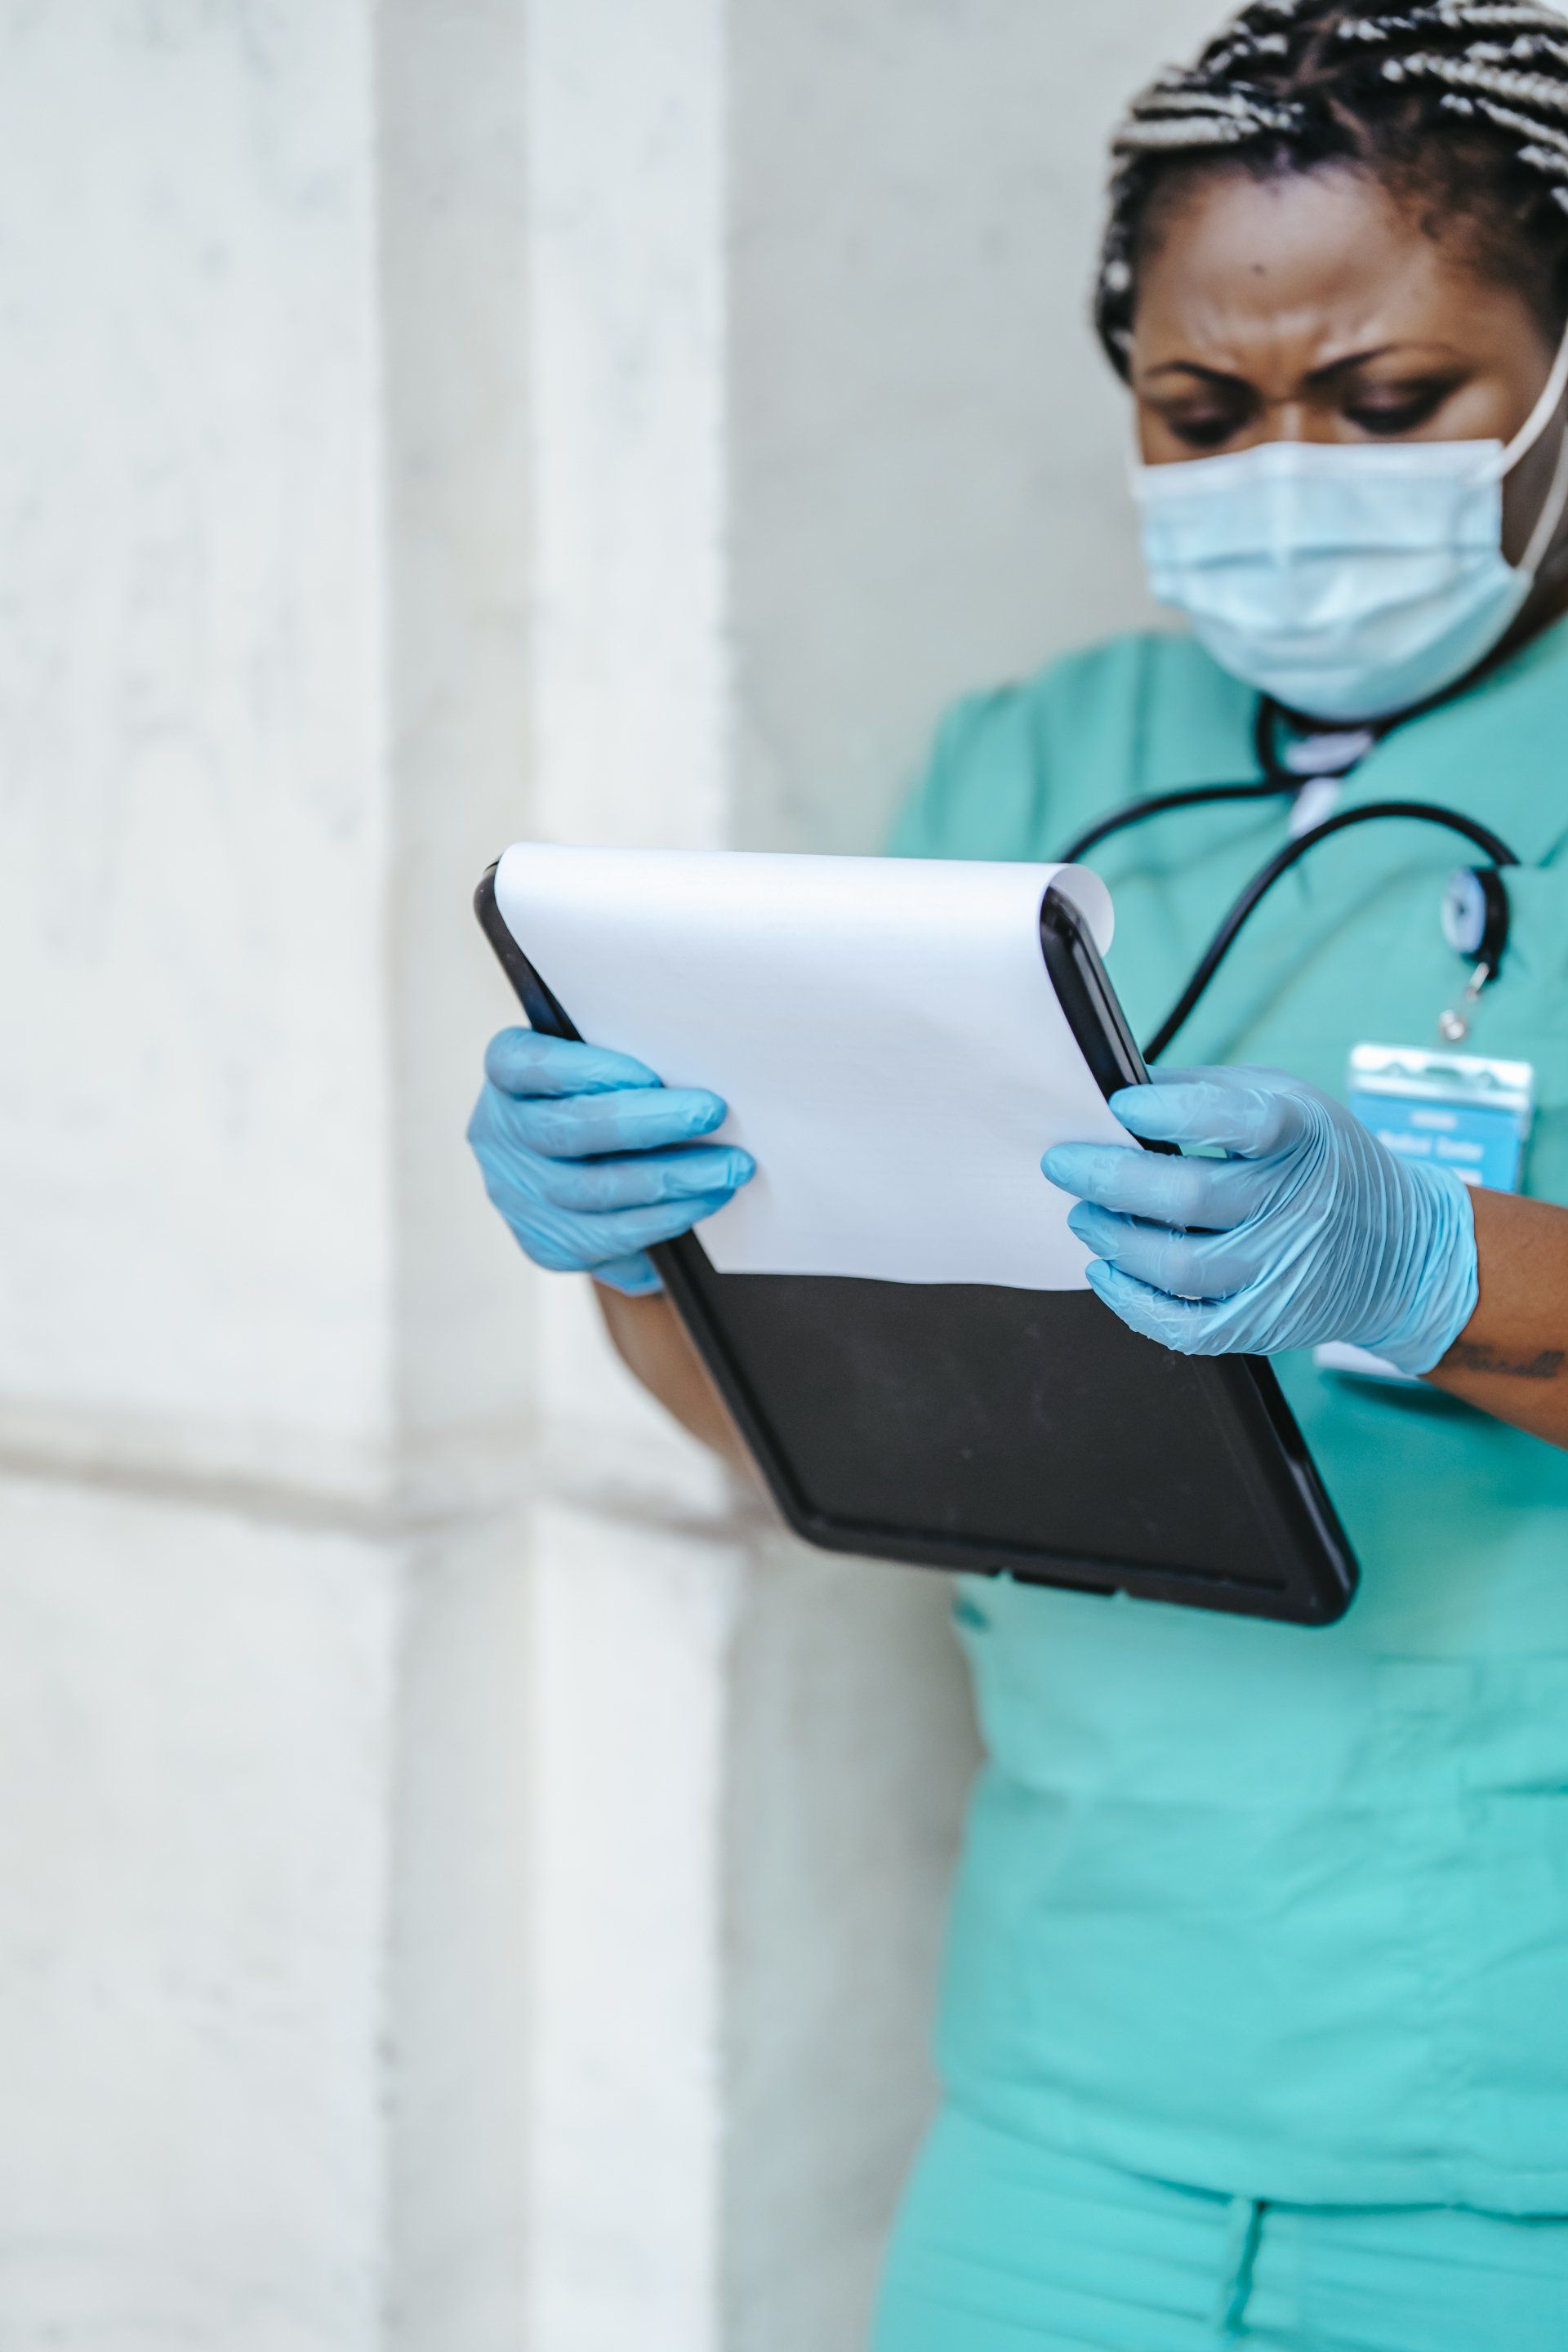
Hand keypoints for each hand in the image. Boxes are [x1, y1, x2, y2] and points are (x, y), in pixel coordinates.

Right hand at [467, 1028, 754, 1296]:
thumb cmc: (605, 1094)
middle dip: (648, 1123)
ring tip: (729, 1167)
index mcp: (506, 1074)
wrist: (586, 1164)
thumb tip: (694, 1067)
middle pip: (568, 1130)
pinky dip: (661, 1220)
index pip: (524, 1064)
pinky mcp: (543, 1245)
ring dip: (671, 1179)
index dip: (584, 1069)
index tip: (648, 1073)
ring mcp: (515, 1195)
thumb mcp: (603, 1063)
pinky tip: (703, 1201)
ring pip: (592, 1190)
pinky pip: (605, 1239)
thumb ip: (628, 1066)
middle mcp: (497, 1135)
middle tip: (711, 1113)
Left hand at [1042, 1065, 1477, 1372]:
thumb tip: (1118, 1088)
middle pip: (1191, 1197)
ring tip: (1083, 1215)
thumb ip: (1206, 1091)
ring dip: (1113, 1239)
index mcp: (1303, 1137)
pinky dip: (1133, 1304)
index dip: (1171, 1111)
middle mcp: (1298, 1206)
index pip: (1239, 1120)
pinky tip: (1106, 1272)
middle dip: (1109, 1178)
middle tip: (1064, 1163)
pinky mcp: (1266, 1323)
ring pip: (1180, 1266)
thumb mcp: (1287, 1102)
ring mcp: (1282, 1272)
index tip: (1121, 1105)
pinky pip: (1187, 1327)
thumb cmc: (1324, 1162)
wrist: (1404, 1250)